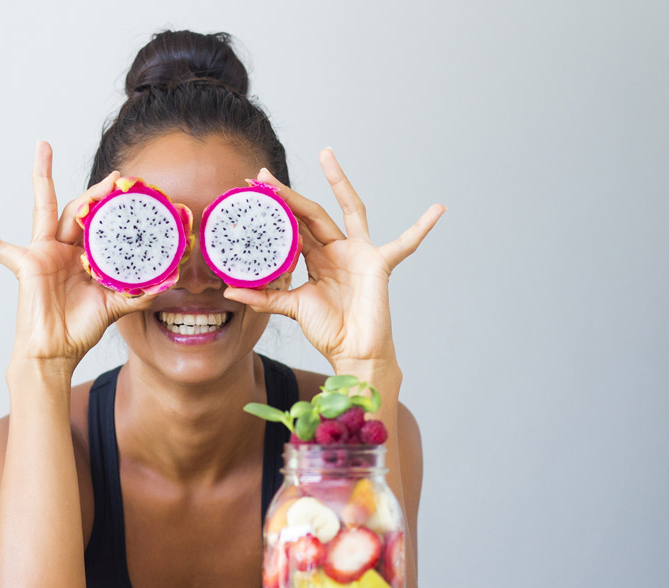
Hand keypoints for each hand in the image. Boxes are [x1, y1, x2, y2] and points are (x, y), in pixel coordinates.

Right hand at [0, 141, 154, 370]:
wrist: (56, 351)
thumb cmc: (81, 328)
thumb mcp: (116, 306)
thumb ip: (139, 292)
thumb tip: (169, 280)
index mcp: (86, 257)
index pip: (102, 226)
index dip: (116, 211)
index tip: (136, 193)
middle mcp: (65, 250)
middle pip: (80, 210)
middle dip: (97, 191)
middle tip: (117, 175)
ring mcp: (44, 253)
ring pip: (45, 208)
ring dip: (43, 177)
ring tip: (43, 148)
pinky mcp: (25, 264)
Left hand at [223, 149, 444, 369]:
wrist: (355, 352)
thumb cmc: (331, 331)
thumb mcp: (293, 309)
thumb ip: (265, 298)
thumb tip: (229, 292)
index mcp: (318, 259)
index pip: (293, 226)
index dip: (274, 209)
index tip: (251, 190)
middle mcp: (338, 250)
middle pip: (312, 213)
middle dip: (288, 194)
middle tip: (263, 174)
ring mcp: (360, 254)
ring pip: (348, 210)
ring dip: (339, 182)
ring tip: (326, 155)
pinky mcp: (380, 264)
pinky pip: (405, 244)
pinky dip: (422, 228)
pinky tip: (438, 209)